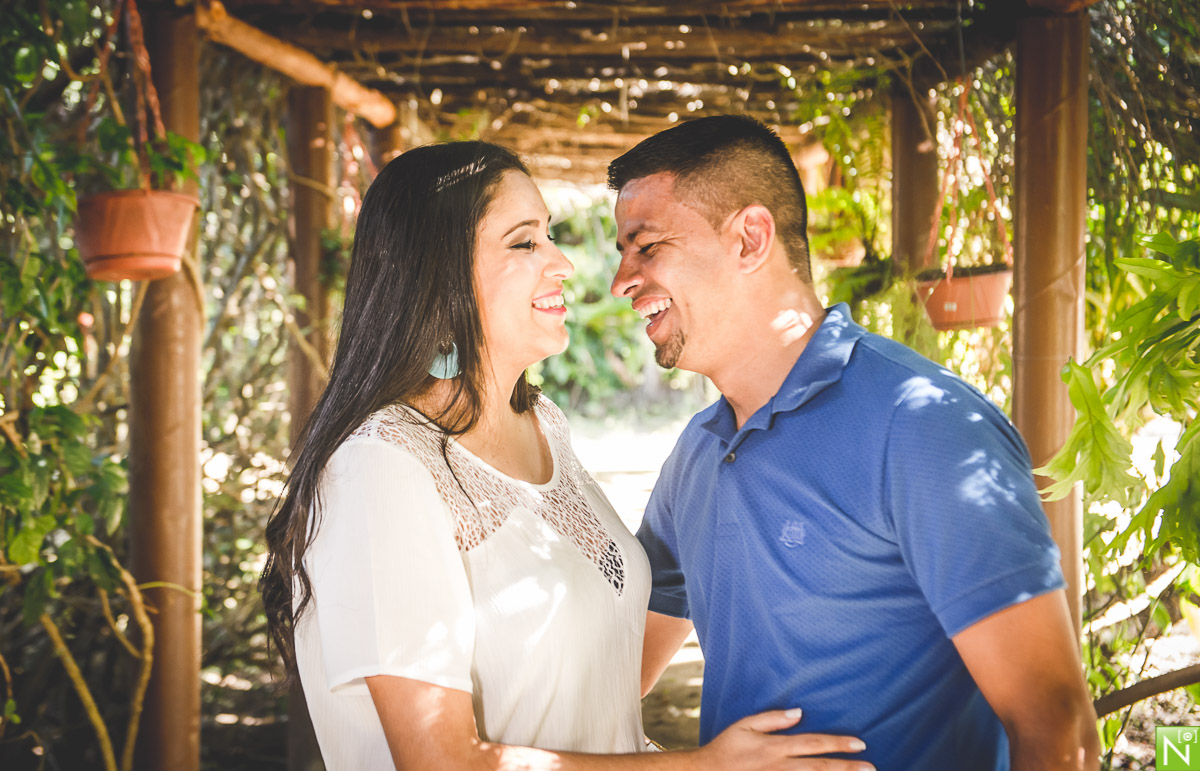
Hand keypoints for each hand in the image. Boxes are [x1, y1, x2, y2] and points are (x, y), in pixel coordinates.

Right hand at [696, 709, 871, 770]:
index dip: (838, 744)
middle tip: (871, 768)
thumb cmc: (727, 748)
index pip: (814, 744)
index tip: (860, 744)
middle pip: (821, 768)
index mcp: (776, 747)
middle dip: (847, 768)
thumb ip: (773, 719)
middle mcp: (781, 767)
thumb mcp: (745, 725)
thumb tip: (799, 713)